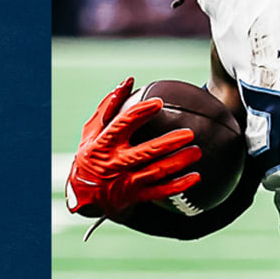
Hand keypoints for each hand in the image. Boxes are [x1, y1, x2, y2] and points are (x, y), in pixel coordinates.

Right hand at [65, 78, 201, 217]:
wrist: (83, 195)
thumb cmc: (90, 155)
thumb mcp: (91, 131)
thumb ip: (109, 106)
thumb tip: (128, 81)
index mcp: (104, 143)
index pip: (122, 125)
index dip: (140, 113)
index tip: (158, 103)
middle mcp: (115, 162)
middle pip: (146, 151)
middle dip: (169, 143)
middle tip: (189, 134)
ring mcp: (126, 181)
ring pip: (156, 171)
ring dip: (178, 162)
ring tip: (196, 151)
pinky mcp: (135, 196)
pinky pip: (160, 192)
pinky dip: (178, 186)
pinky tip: (194, 177)